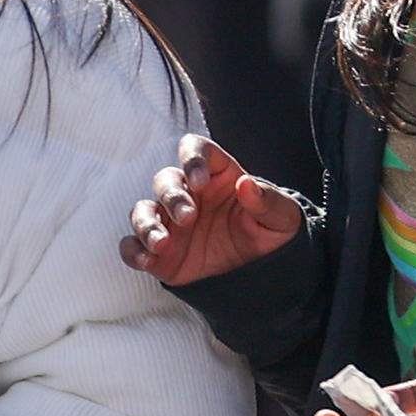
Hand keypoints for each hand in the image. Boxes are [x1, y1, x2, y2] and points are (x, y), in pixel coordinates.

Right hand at [122, 134, 302, 283]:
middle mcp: (189, 193)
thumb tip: (247, 185)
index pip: (196, 149)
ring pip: (143, 211)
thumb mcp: (282, 215)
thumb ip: (267, 200)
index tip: (199, 179)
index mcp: (218, 175)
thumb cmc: (272, 229)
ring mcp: (171, 221)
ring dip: (147, 224)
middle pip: (165, 180)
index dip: (192, 159)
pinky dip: (134, 252)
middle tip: (189, 217)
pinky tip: (148, 260)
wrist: (265, 266)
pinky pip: (133, 246)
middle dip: (172, 197)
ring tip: (163, 243)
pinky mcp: (159, 250)